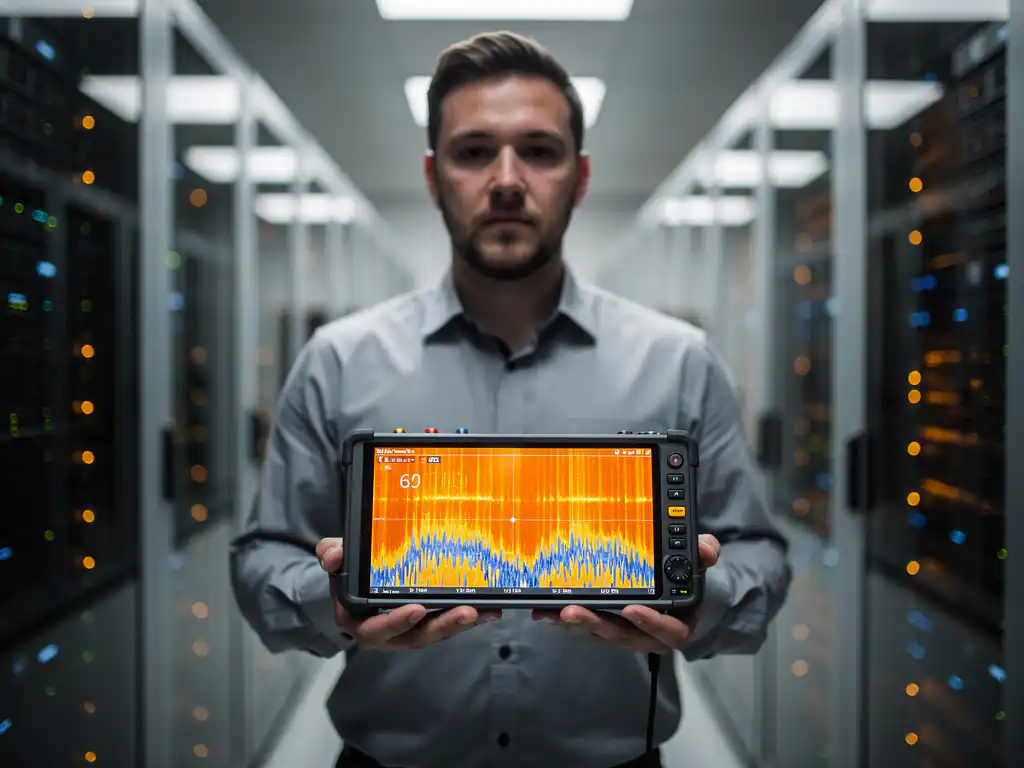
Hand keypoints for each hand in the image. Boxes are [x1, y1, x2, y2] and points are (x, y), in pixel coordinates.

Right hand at [316, 538, 500, 651]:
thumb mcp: (336, 559)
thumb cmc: (349, 572)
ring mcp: (409, 632)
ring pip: (436, 634)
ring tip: (483, 611)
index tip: (417, 608)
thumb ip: (332, 554)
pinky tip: (491, 609)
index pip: (377, 627)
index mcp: (359, 621)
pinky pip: (449, 626)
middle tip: (465, 612)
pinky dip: (471, 619)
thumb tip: (334, 555)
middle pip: (415, 636)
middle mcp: (386, 635)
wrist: (358, 581)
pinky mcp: (428, 626)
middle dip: (441, 626)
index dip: (397, 622)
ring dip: (460, 624)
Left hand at [531, 534, 721, 654]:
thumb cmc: (682, 580)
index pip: (667, 630)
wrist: (673, 592)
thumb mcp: (696, 564)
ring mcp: (623, 633)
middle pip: (623, 636)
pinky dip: (563, 620)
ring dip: (576, 624)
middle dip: (598, 625)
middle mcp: (648, 635)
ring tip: (556, 612)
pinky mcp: (603, 628)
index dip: (650, 623)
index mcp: (676, 623)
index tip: (632, 609)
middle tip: (575, 612)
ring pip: (600, 633)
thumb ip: (703, 555)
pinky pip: (584, 628)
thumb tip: (706, 550)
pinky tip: (545, 611)